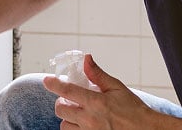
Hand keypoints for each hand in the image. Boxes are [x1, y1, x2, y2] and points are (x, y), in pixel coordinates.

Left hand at [43, 55, 162, 129]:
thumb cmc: (134, 110)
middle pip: (61, 110)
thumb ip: (98, 75)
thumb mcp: (117, 88)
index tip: (47, 81)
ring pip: (64, 125)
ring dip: (67, 118)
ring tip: (77, 113)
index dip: (54, 84)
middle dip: (62, 103)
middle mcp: (90, 119)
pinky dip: (74, 129)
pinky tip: (83, 124)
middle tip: (70, 100)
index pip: (67, 91)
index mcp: (96, 102)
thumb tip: (86, 59)